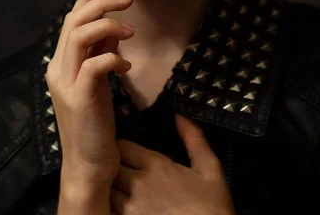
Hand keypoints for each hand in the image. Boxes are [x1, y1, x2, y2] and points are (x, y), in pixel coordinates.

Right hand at [46, 0, 134, 187]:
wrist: (89, 163)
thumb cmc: (95, 120)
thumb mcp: (98, 80)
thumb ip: (100, 52)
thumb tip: (112, 26)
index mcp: (62, 62)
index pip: (71, 20)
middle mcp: (59, 68)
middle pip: (74, 21)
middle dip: (101, 3)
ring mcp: (67, 83)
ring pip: (80, 36)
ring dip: (107, 25)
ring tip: (130, 32)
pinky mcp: (80, 98)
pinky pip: (94, 65)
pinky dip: (113, 58)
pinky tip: (126, 67)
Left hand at [110, 113, 234, 214]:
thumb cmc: (211, 206)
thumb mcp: (210, 168)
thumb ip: (194, 139)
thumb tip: (179, 115)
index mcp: (154, 165)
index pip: (122, 146)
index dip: (121, 146)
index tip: (127, 149)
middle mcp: (136, 184)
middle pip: (110, 167)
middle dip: (114, 166)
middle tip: (122, 168)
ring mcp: (130, 209)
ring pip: (108, 191)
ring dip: (113, 188)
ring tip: (122, 188)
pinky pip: (112, 212)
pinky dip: (114, 208)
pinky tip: (126, 207)